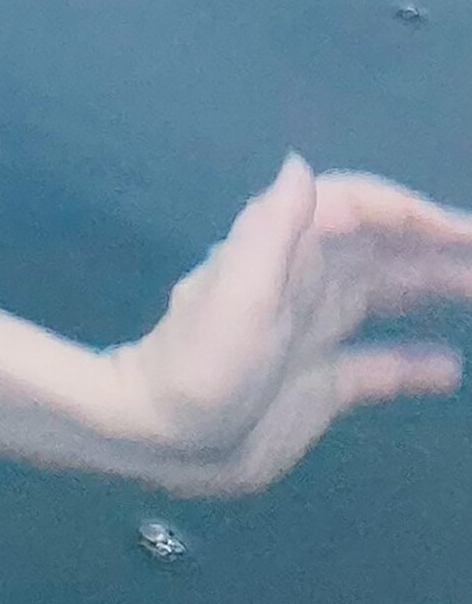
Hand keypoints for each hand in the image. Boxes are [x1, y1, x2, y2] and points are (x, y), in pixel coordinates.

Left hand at [108, 156, 471, 494]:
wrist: (161, 438)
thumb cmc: (199, 364)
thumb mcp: (235, 295)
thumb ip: (269, 231)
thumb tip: (302, 165)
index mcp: (286, 254)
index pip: (357, 211)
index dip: (412, 214)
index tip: (467, 232)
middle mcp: (304, 283)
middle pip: (381, 249)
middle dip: (436, 246)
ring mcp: (313, 334)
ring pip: (385, 296)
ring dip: (433, 288)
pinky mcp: (318, 384)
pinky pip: (378, 364)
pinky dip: (414, 361)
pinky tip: (450, 368)